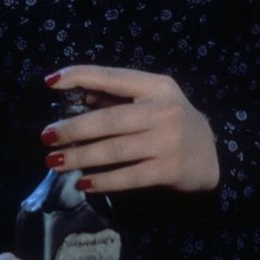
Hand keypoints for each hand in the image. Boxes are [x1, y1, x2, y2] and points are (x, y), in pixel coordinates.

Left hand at [41, 65, 219, 193]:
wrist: (213, 155)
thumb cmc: (172, 122)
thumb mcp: (152, 99)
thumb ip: (117, 97)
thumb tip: (74, 95)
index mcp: (156, 86)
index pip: (112, 78)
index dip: (81, 76)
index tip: (51, 82)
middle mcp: (163, 110)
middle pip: (109, 119)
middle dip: (74, 128)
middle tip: (46, 135)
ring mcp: (167, 141)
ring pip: (115, 150)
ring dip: (81, 156)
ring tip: (55, 161)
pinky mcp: (169, 170)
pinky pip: (128, 177)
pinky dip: (103, 180)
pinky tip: (83, 182)